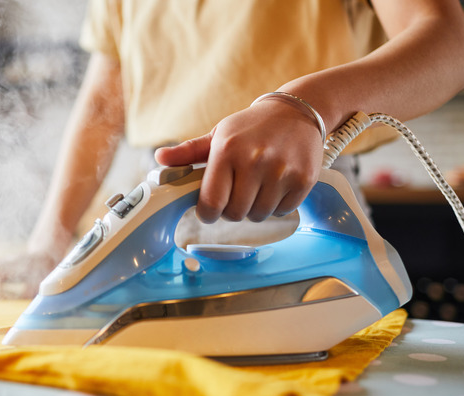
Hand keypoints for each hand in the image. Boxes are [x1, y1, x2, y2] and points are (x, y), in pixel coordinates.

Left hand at [154, 99, 324, 222]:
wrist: (296, 112)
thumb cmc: (251, 127)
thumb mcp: (218, 135)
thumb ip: (188, 152)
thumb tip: (160, 158)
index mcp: (227, 150)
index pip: (211, 202)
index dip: (207, 213)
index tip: (210, 209)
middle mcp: (254, 160)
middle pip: (235, 214)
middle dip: (232, 210)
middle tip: (237, 193)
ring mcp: (281, 171)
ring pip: (259, 215)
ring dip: (255, 209)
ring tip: (257, 187)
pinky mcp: (303, 179)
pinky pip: (282, 211)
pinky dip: (277, 205)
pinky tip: (276, 185)